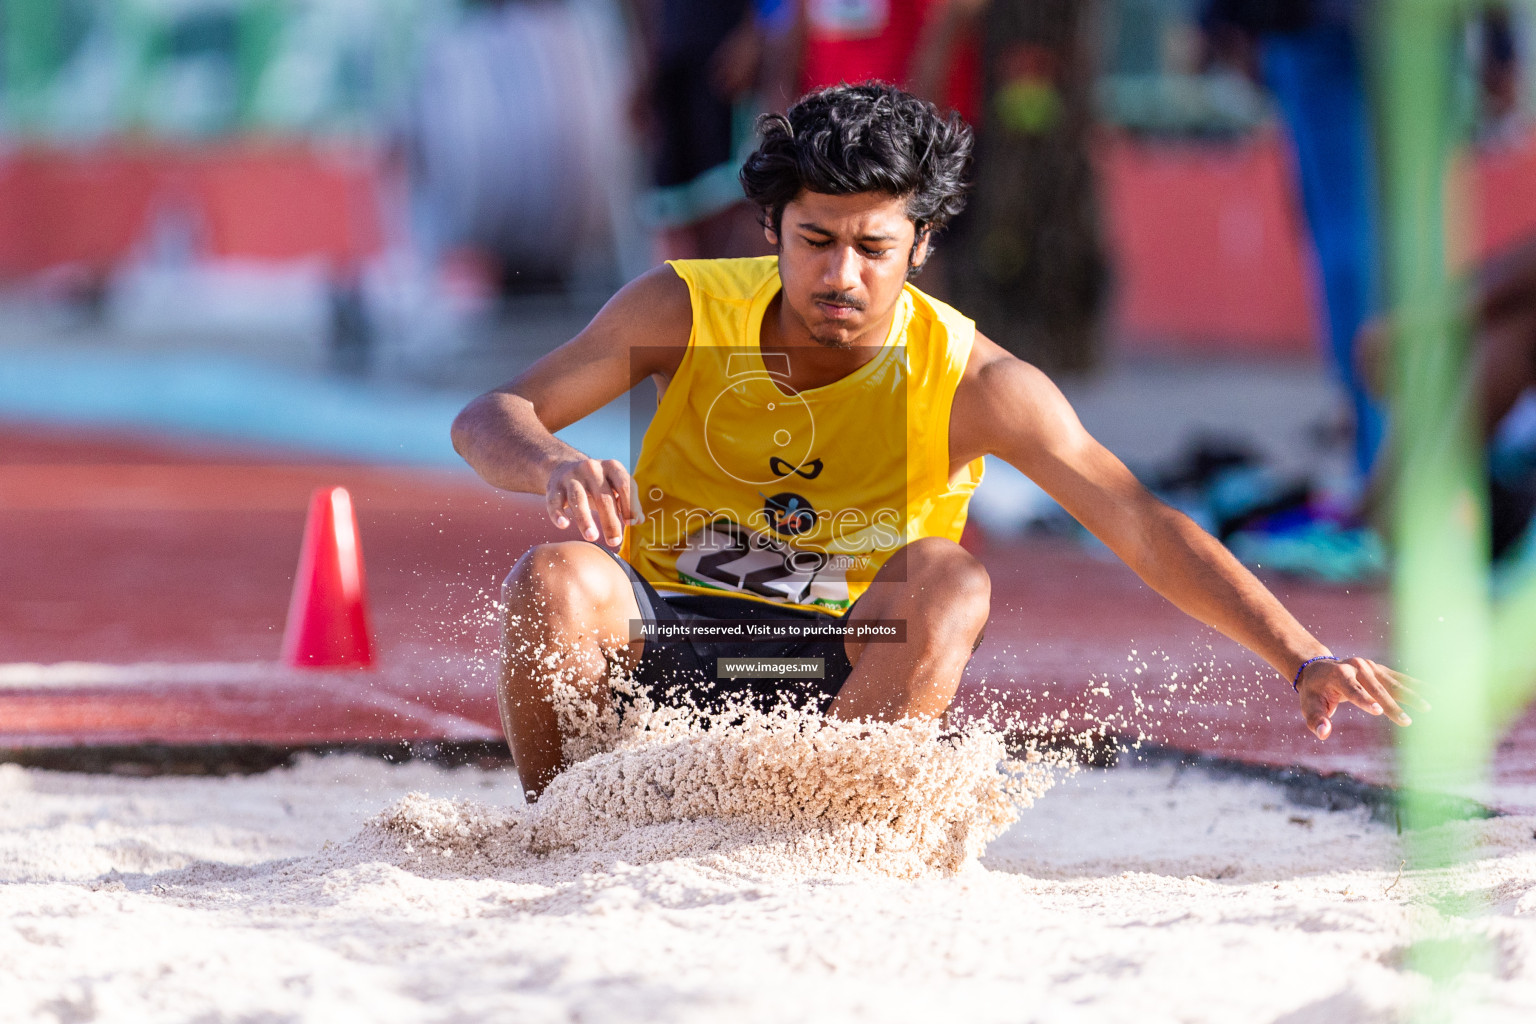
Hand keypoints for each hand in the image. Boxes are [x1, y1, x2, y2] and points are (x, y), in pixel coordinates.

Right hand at [545, 457, 638, 547]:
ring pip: (578, 498)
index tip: (630, 523)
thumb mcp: (615, 487)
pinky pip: (554, 501)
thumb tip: (639, 521)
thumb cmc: (597, 484)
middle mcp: (591, 468)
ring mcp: (571, 477)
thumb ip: (629, 503)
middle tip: (614, 541)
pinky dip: (557, 513)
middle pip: (603, 497)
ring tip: (592, 537)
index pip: (625, 485)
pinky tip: (563, 525)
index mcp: (612, 467)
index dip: (630, 505)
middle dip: (610, 521)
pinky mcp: (553, 486)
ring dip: (585, 519)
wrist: (564, 467)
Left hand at [1297, 656, 1427, 740]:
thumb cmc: (1314, 692)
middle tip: (1406, 722)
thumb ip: (1315, 720)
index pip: (1352, 689)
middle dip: (1392, 706)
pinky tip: (1435, 692)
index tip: (1378, 711)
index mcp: (1338, 674)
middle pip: (1376, 689)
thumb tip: (1323, 733)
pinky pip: (1400, 679)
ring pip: (1393, 683)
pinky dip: (1417, 686)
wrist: (1320, 669)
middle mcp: (1356, 667)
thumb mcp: (1308, 706)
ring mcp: (1370, 666)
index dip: (1364, 700)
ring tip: (1429, 707)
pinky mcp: (1380, 669)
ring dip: (1411, 695)